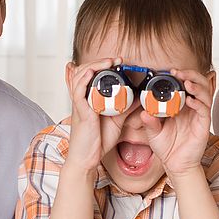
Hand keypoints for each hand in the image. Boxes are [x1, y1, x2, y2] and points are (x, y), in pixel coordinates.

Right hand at [65, 57, 127, 172]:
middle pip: (82, 71)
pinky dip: (85, 78)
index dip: (101, 65)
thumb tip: (140, 97)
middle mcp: (82, 99)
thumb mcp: (116, 120)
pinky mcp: (80, 111)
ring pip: (79, 76)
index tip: (118, 62)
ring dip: (94, 65)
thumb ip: (125, 108)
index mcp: (88, 99)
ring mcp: (79, 104)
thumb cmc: (97, 141)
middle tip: (116, 60)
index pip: (89, 75)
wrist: (88, 159)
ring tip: (110, 62)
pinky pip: (78, 90)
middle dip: (99, 61)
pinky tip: (93, 72)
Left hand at [141, 69, 212, 178]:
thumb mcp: (153, 133)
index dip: (181, 75)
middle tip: (179, 72)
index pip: (185, 84)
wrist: (175, 165)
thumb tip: (144, 112)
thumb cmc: (167, 147)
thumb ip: (149, 122)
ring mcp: (199, 116)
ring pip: (205, 94)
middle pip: (199, 84)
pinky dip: (198, 103)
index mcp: (181, 106)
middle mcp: (192, 108)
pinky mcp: (203, 125)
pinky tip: (190, 101)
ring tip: (187, 82)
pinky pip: (205, 110)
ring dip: (197, 85)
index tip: (170, 71)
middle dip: (191, 75)